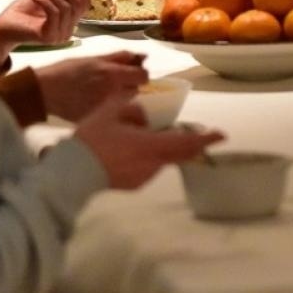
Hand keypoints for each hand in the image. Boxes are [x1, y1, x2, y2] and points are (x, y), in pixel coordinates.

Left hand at [0, 0, 89, 67]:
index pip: (84, 6)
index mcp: (68, 22)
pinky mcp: (49, 37)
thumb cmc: (21, 13)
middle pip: (76, 5)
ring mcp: (59, 36)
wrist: (2, 27)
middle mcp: (67, 31)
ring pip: (65, 8)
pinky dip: (45, 1)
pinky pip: (55, 13)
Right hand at [36, 51, 148, 121]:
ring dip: (120, 96)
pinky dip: (108, 108)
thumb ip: (119, 57)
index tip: (130, 72)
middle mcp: (114, 94)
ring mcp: (106, 109)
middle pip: (135, 90)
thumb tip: (142, 56)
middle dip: (128, 84)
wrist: (42, 92)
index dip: (138, 73)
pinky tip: (93, 102)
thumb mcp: (93, 59)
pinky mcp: (98, 120)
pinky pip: (112, 113)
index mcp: (113, 75)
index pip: (143, 77)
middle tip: (112, 81)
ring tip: (101, 91)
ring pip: (126, 102)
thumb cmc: (66, 71)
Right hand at [73, 95, 222, 189]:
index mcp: (151, 146)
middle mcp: (152, 164)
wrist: (70, 174)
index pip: (186, 143)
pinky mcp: (132, 185)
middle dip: (187, 142)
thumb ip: (130, 106)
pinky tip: (127, 151)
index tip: (221, 135)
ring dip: (160, 148)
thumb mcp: (110, 113)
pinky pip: (147, 167)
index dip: (206, 138)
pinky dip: (146, 157)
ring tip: (137, 137)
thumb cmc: (92, 140)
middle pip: (178, 152)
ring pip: (161, 159)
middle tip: (192, 132)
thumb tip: (144, 111)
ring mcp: (143, 177)